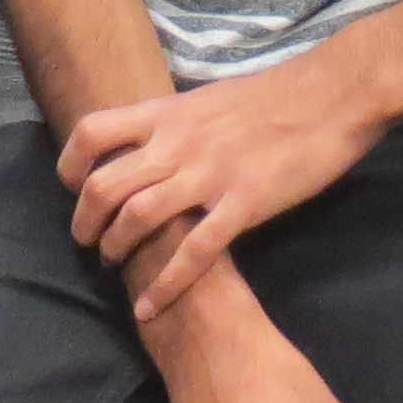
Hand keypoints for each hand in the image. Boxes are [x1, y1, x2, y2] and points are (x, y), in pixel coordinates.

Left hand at [61, 55, 387, 319]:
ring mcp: (208, 175)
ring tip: (115, 265)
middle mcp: (178, 143)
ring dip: (117, 248)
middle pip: (105, 185)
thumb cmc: (274, 96)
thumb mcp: (209, 99)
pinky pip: (193, 252)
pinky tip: (150, 306)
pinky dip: (165, 284)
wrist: (330, 96)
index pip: (93, 132)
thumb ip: (176, 123)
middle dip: (85, 221)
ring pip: (138, 218)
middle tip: (88, 241)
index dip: (71, 164)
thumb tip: (152, 144)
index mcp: (168, 113)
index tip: (72, 187)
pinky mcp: (242, 204)